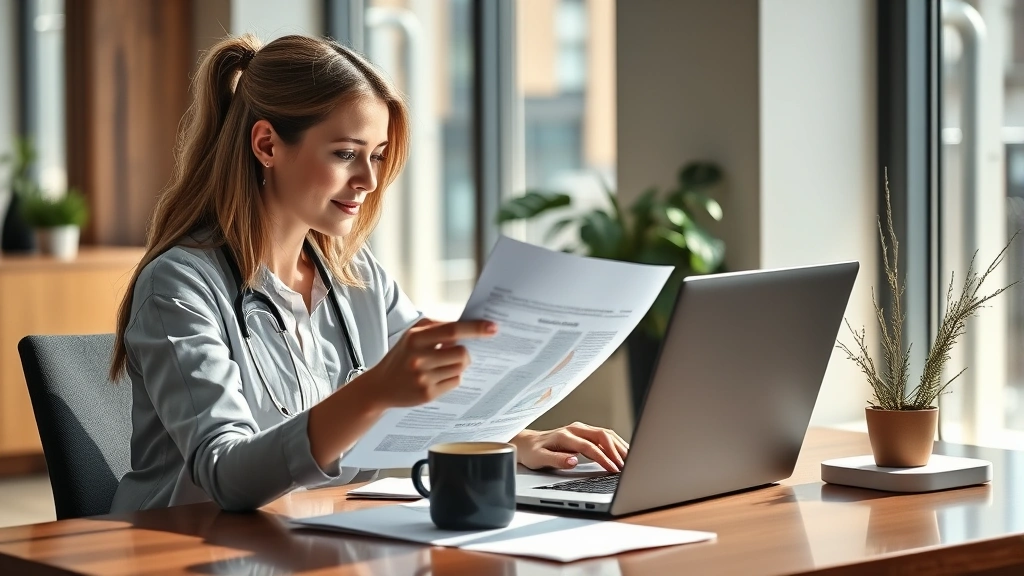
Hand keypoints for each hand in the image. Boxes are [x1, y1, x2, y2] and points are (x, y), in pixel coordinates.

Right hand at [360, 317, 496, 408]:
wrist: (380, 386)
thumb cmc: (403, 355)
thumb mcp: (413, 335)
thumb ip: (438, 327)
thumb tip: (470, 326)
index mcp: (415, 338)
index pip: (452, 330)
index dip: (475, 329)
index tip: (493, 328)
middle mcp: (418, 358)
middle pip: (461, 353)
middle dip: (466, 353)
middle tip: (458, 353)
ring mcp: (423, 378)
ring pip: (460, 369)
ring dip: (458, 365)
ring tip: (442, 365)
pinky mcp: (427, 394)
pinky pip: (455, 382)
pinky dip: (452, 378)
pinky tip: (437, 377)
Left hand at [511, 422, 628, 472]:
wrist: (526, 443)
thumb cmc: (532, 452)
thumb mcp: (539, 459)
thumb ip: (557, 460)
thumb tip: (573, 461)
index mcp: (565, 435)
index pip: (590, 446)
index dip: (603, 458)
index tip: (613, 469)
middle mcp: (574, 429)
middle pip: (602, 435)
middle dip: (616, 450)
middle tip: (626, 465)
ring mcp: (580, 429)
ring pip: (605, 434)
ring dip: (618, 446)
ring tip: (629, 459)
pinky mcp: (583, 432)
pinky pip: (603, 436)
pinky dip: (615, 443)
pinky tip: (621, 452)